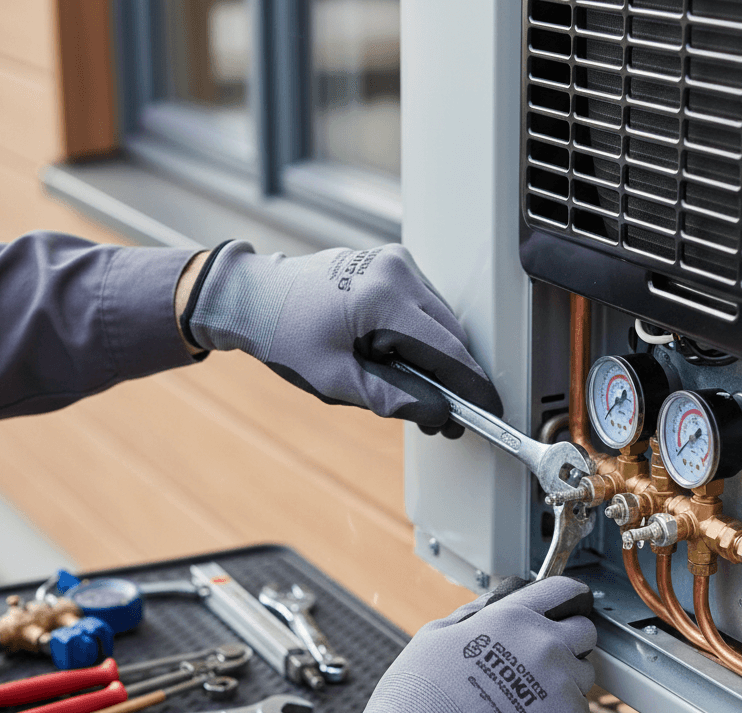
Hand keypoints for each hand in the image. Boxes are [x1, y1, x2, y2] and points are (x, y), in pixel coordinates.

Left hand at [183, 241, 501, 436]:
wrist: (252, 297)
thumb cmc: (282, 333)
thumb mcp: (334, 380)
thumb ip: (391, 399)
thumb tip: (437, 415)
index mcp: (384, 297)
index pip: (447, 349)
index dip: (472, 386)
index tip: (489, 411)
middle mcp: (397, 271)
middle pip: (451, 335)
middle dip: (453, 379)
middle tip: (444, 420)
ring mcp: (397, 263)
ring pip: (442, 322)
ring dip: (437, 360)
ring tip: (416, 395)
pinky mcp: (392, 265)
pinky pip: (425, 308)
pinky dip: (423, 339)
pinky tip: (403, 364)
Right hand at [324, 576, 596, 712]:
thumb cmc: (420, 695)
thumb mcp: (437, 634)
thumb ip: (474, 615)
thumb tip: (491, 606)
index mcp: (513, 617)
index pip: (563, 591)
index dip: (567, 597)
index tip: (567, 605)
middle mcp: (544, 644)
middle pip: (584, 631)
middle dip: (568, 640)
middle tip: (541, 657)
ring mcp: (559, 684)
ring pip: (583, 673)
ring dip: (566, 679)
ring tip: (529, 696)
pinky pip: (578, 709)